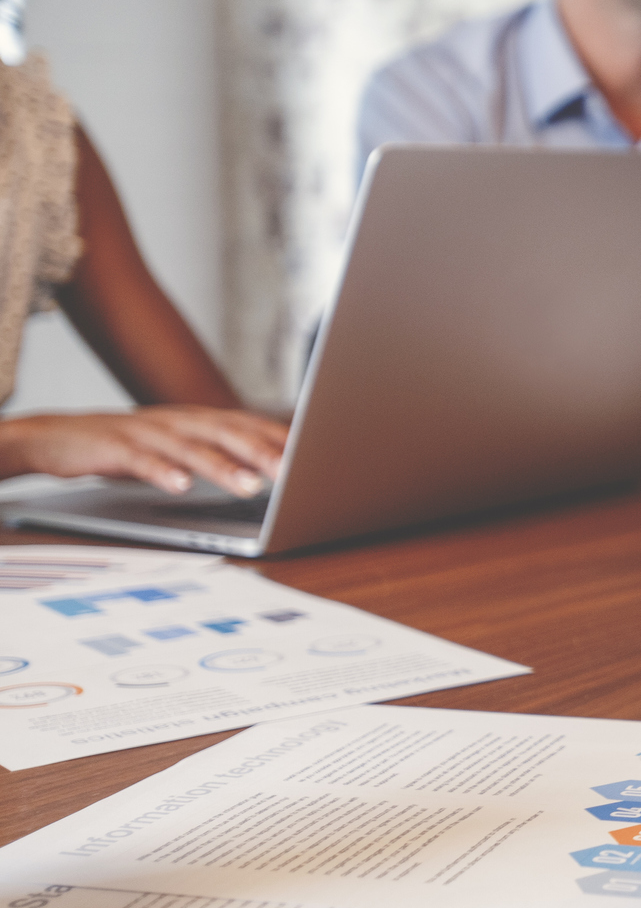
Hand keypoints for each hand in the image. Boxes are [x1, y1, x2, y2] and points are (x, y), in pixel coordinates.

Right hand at [0, 406, 286, 494]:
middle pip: (227, 433)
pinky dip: (162, 472)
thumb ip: (220, 454)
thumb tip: (270, 468)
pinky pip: (142, 460)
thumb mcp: (179, 447)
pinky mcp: (114, 447)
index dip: (280, 438)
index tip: (315, 454)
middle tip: (294, 471)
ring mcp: (146, 433)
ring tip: (251, 485)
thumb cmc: (129, 445)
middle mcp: (177, 421)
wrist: (58, 436)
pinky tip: (181, 487)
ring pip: (191, 448)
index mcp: (197, 420)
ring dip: (223, 467)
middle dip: (264, 451)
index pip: (247, 424)